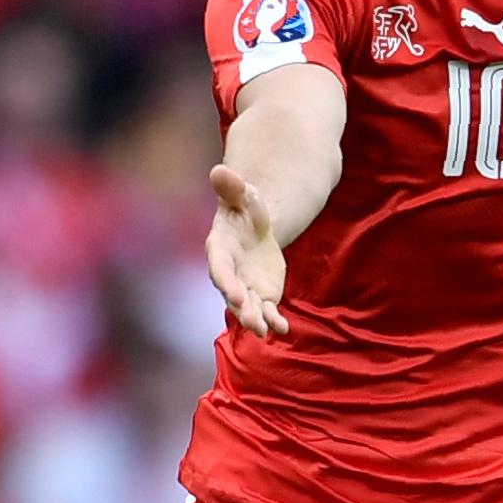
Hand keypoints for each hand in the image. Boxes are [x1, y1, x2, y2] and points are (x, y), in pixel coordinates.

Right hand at [202, 165, 289, 338]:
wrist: (256, 227)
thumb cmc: (244, 208)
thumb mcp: (243, 195)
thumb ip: (232, 187)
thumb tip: (218, 170)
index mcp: (220, 250)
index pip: (219, 268)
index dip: (226, 282)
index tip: (235, 294)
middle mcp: (229, 273)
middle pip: (232, 293)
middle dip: (241, 307)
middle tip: (250, 319)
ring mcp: (245, 287)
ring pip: (248, 308)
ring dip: (255, 320)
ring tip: (264, 332)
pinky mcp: (262, 295)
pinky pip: (267, 311)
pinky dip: (274, 321)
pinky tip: (284, 330)